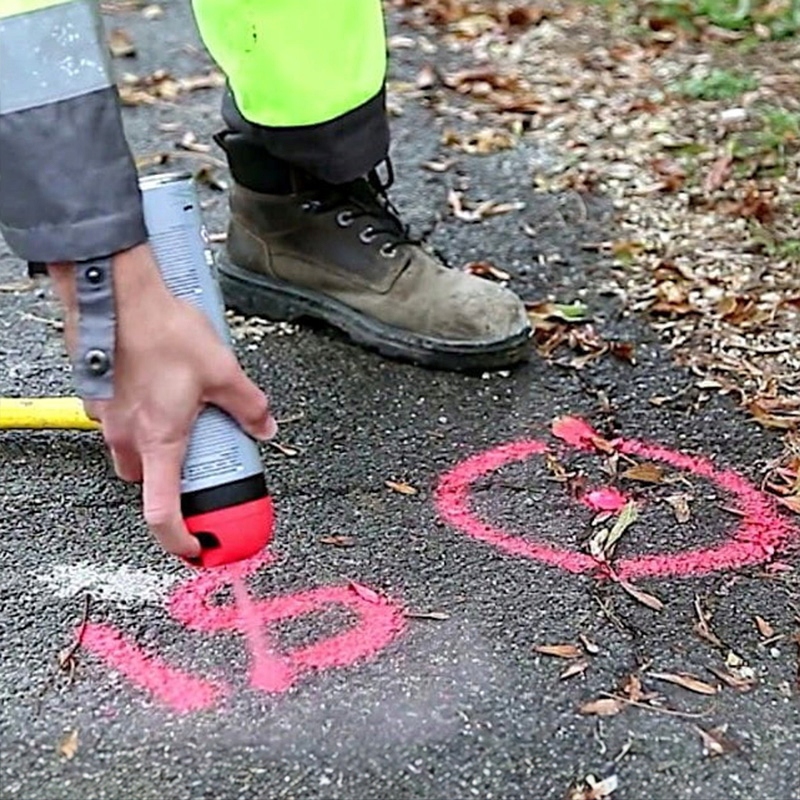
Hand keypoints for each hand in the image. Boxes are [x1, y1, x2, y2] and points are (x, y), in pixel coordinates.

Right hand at [48, 243, 276, 558]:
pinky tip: (164, 389)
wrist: (118, 293)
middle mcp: (126, 436)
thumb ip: (249, 406)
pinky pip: (122, 420)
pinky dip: (143, 416)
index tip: (197, 547)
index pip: (161, 512)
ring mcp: (107, 417)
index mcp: (159, 442)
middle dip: (174, 478)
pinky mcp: (99, 395)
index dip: (179, 539)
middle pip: (148, 480)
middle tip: (202, 458)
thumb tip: (266, 427)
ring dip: (159, 444)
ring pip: (134, 449)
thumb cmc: (165, 332)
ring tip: (188, 415)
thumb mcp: (224, 372)